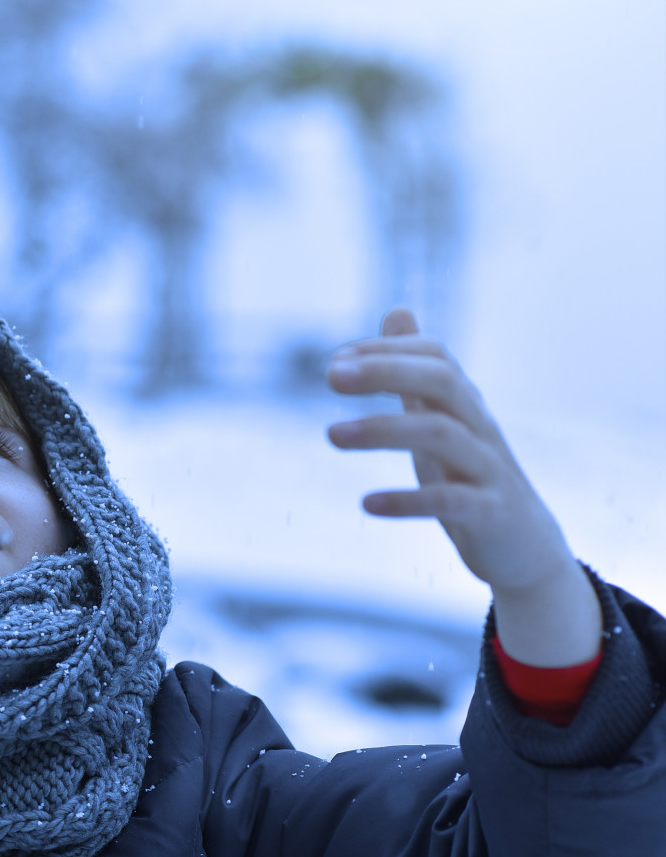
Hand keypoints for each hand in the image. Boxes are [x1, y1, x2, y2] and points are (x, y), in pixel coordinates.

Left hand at [326, 308, 599, 665]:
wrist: (525, 548)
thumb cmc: (471, 476)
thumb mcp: (439, 419)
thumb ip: (414, 373)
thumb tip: (397, 309)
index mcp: (465, 405)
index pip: (435, 357)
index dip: (387, 351)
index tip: (336, 360)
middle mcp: (480, 428)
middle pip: (442, 381)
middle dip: (386, 371)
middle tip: (330, 376)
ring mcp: (488, 469)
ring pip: (441, 434)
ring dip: (382, 429)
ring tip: (330, 435)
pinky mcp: (490, 513)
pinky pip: (451, 501)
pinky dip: (407, 500)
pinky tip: (367, 503)